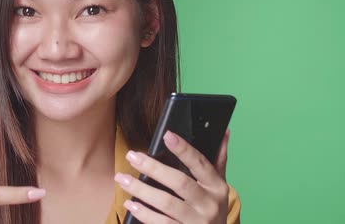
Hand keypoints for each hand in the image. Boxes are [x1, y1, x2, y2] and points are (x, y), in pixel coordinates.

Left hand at [115, 130, 230, 223]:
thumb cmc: (213, 208)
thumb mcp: (219, 185)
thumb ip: (218, 159)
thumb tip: (223, 131)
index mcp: (217, 187)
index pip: (200, 163)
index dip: (184, 149)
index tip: (167, 135)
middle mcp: (208, 204)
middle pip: (179, 182)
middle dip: (153, 168)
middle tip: (131, 156)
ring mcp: (196, 221)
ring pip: (166, 203)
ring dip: (141, 190)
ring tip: (122, 179)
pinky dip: (144, 214)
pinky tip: (130, 203)